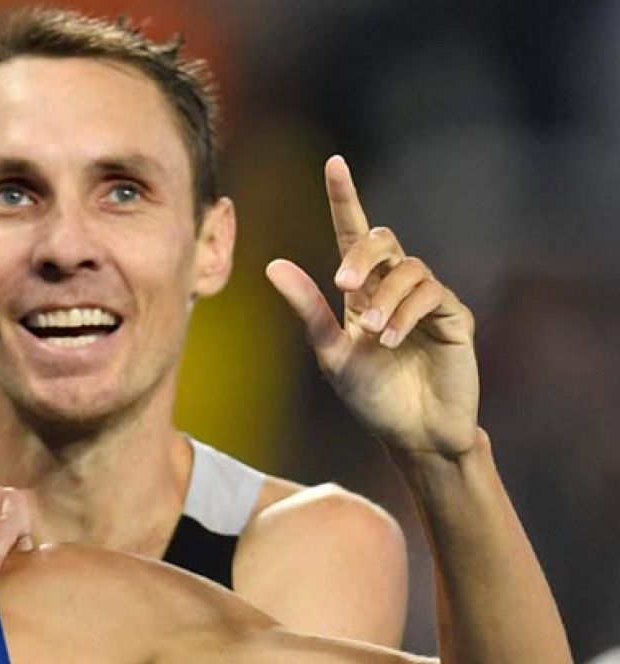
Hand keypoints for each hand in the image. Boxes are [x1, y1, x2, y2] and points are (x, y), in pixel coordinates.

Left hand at [266, 156, 479, 455]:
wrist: (411, 434)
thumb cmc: (371, 396)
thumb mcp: (330, 352)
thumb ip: (307, 308)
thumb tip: (272, 265)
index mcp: (363, 291)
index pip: (353, 234)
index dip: (344, 198)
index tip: (333, 163)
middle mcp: (395, 287)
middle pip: (382, 240)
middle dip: (361, 255)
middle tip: (343, 284)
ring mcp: (429, 300)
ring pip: (408, 268)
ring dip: (385, 297)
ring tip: (372, 334)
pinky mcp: (455, 317)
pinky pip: (432, 295)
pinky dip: (406, 312)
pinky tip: (392, 339)